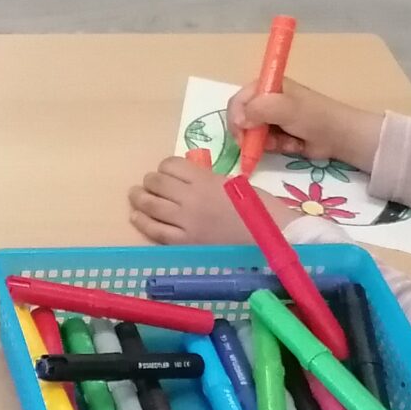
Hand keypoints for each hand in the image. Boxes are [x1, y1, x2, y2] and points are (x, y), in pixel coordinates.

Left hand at [128, 155, 289, 245]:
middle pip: (157, 183)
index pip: (171, 165)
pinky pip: (155, 230)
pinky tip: (136, 217)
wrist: (274, 238)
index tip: (167, 172)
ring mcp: (186, 222)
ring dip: (140, 198)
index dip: (166, 167)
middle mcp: (191, 198)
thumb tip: (190, 181)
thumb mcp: (235, 184)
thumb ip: (209, 181)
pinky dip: (142, 222)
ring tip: (136, 195)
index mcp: (206, 180)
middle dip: (150, 181)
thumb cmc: (262, 209)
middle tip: (149, 184)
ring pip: (151, 205)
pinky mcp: (185, 243)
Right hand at [228, 78, 384, 173]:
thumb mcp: (285, 108)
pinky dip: (276, 147)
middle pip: (242, 120)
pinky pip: (265, 144)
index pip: (237, 101)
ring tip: (286, 142)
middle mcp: (266, 100)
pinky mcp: (278, 134)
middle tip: (264, 144)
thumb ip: (258, 110)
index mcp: (266, 86)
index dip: (236, 118)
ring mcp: (272, 118)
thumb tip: (238, 121)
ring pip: (253, 135)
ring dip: (267, 143)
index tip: (242, 134)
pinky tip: (292, 145)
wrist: (339, 136)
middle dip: (253, 134)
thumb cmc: (313, 116)